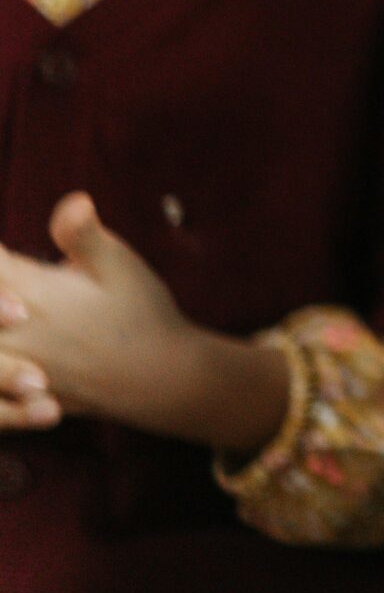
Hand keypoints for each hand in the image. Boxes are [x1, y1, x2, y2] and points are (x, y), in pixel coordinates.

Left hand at [0, 194, 198, 429]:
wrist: (159, 379)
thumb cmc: (141, 314)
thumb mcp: (120, 266)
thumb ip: (83, 234)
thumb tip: (74, 199)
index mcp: (28, 288)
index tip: (6, 254)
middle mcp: (8, 327)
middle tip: (8, 277)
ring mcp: (7, 364)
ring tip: (11, 311)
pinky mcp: (13, 392)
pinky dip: (1, 359)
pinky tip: (13, 342)